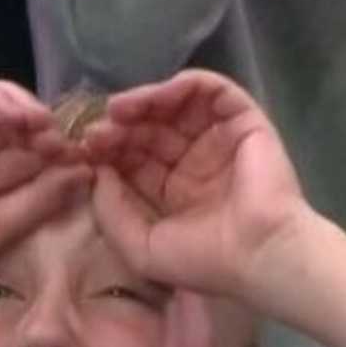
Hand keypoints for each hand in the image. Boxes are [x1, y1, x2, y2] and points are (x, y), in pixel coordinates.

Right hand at [0, 76, 91, 288]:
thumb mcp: (1, 222)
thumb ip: (42, 198)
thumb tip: (86, 173)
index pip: (29, 152)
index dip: (56, 152)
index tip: (82, 160)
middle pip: (16, 123)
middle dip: (44, 129)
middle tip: (64, 141)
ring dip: (24, 108)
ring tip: (43, 126)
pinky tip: (16, 115)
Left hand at [83, 69, 306, 300]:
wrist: (259, 253)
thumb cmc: (204, 260)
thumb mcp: (140, 247)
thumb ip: (110, 211)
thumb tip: (98, 171)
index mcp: (174, 194)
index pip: (135, 159)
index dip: (109, 150)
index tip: (86, 149)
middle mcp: (195, 163)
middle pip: (150, 129)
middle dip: (121, 127)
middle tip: (98, 130)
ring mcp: (219, 140)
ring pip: (175, 106)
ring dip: (144, 101)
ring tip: (118, 109)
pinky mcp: (243, 120)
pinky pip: (210, 89)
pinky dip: (180, 85)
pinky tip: (154, 97)